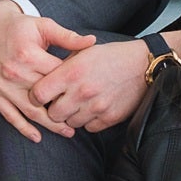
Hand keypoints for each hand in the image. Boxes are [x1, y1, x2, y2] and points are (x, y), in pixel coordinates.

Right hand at [0, 0, 95, 140]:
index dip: (73, 85)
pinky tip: (37, 137)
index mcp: (28, 55)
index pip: (58, 77)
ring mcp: (2, 85)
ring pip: (30, 111)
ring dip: (50, 125)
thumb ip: (68, 37)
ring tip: (68, 132)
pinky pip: (9, 115)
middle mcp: (14, 72)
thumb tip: (92, 41)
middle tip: (84, 119)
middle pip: (47, 97)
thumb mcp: (44, 26)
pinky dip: (23, 128)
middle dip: (66, 108)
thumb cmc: (19, 26)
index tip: (86, 92)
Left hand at [30, 40, 149, 131]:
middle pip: (52, 114)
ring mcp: (96, 107)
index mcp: (72, 72)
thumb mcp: (83, 52)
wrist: (143, 66)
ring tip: (80, 103)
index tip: (41, 95)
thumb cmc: (111, 56)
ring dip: (72, 116)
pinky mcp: (109, 118)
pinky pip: (89, 128)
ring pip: (70, 124)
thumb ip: (62, 67)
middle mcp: (82, 92)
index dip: (37, 96)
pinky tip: (93, 109)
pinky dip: (89, 121)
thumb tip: (43, 78)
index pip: (39, 94)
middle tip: (62, 101)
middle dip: (54, 109)